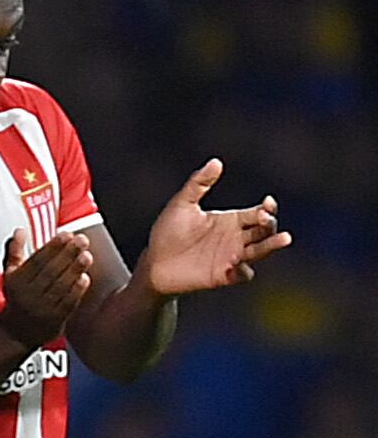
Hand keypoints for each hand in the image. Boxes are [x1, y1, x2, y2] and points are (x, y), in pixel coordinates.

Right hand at [0, 230, 94, 346]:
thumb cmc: (16, 298)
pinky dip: (77, 289)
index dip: (52, 247)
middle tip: (82, 240)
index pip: (36, 261)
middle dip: (68, 254)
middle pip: (50, 271)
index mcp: (16, 282)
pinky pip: (67, 302)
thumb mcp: (10, 275)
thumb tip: (20, 231)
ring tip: (87, 255)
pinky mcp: (54, 320)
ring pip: (60, 286)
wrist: (15, 332)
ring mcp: (41, 308)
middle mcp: (27, 295)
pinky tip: (85, 277)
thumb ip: (15, 252)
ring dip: (75, 269)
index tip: (66, 234)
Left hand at [133, 159, 289, 296]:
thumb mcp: (182, 204)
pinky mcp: (223, 276)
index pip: (259, 212)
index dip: (267, 208)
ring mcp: (232, 258)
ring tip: (284, 239)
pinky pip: (241, 275)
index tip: (267, 203)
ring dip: (271, 246)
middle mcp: (237, 239)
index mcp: (232, 220)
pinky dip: (243, 271)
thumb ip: (198, 184)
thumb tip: (216, 161)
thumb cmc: (168, 232)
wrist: (154, 262)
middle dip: (270, 225)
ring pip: (260, 251)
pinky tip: (238, 266)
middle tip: (266, 219)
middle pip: (264, 231)